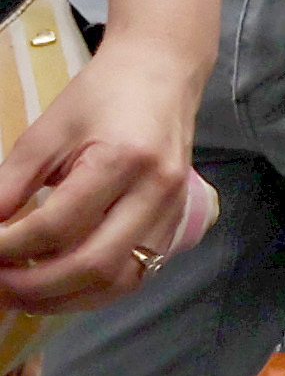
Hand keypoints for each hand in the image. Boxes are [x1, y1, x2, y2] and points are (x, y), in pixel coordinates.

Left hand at [0, 36, 209, 315]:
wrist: (161, 76)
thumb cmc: (101, 97)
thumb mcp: (45, 134)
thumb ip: (10, 186)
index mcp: (124, 160)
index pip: (58, 226)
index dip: (9, 247)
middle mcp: (157, 193)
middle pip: (94, 265)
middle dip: (34, 286)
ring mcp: (174, 213)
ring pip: (119, 282)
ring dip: (64, 299)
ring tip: (20, 295)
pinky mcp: (177, 225)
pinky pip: (134, 276)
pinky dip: (92, 291)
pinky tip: (59, 286)